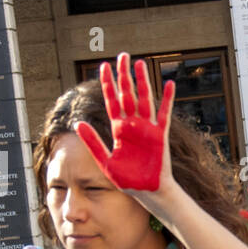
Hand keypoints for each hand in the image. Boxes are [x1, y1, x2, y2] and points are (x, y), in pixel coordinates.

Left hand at [75, 53, 175, 191]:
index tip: (103, 66)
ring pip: (145, 99)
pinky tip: (169, 84)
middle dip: (124, 75)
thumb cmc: (127, 180)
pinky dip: (167, 99)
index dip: (107, 84)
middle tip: (122, 56)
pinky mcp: (160, 135)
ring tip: (139, 63)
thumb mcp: (105, 161)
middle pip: (128, 94)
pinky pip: (165, 114)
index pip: (111, 101)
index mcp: (118, 129)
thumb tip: (78, 123)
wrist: (146, 192)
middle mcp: (133, 125)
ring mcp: (148, 128)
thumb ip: (93, 142)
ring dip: (142, 81)